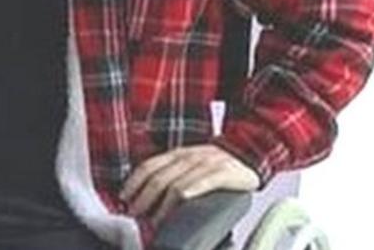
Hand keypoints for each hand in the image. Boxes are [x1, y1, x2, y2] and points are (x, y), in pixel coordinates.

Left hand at [119, 144, 259, 225]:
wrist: (248, 153)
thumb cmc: (216, 165)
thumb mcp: (190, 163)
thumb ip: (172, 173)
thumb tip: (146, 195)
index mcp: (178, 153)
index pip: (149, 166)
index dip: (134, 183)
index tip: (125, 199)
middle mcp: (189, 156)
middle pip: (159, 178)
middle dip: (143, 199)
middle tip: (136, 214)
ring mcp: (207, 163)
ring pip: (177, 183)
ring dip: (162, 205)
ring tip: (156, 220)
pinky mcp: (224, 173)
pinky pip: (205, 181)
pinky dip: (191, 190)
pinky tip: (182, 200)